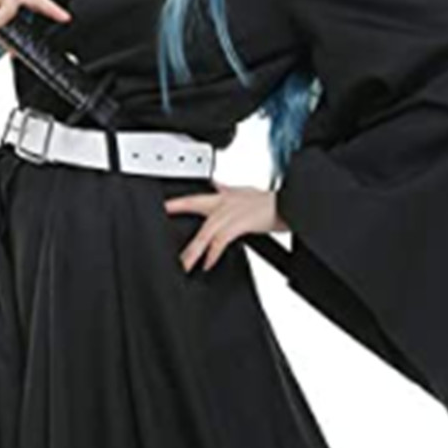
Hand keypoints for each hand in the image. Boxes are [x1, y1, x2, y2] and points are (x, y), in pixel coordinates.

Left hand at [164, 183, 289, 272]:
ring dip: (193, 249)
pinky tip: (207, 263)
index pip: (196, 195)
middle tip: (160, 223)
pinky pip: (221, 240)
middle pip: (195, 205)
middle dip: (177, 211)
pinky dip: (213, 253)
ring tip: (184, 263)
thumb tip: (215, 184)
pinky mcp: (241, 223)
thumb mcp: (243, 192)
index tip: (163, 206)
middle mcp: (225, 201)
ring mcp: (232, 212)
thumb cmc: (268, 203)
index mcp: (224, 195)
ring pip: (206, 231)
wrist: (288, 206)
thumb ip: (226, 190)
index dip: (178, 200)